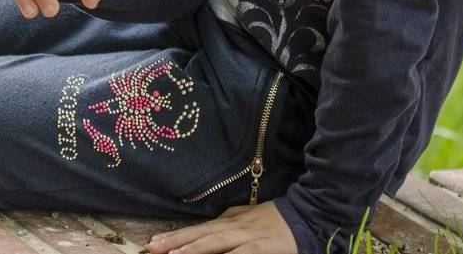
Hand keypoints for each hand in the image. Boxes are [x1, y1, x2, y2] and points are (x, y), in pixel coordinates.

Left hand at [147, 202, 296, 253]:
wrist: (308, 213)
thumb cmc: (277, 219)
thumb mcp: (249, 216)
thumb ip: (230, 221)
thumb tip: (211, 224)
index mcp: (232, 221)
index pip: (200, 229)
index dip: (178, 236)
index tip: (156, 242)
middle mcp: (236, 227)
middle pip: (202, 235)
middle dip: (177, 242)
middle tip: (154, 247)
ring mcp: (249, 236)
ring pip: (217, 243)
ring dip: (195, 248)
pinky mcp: (264, 246)